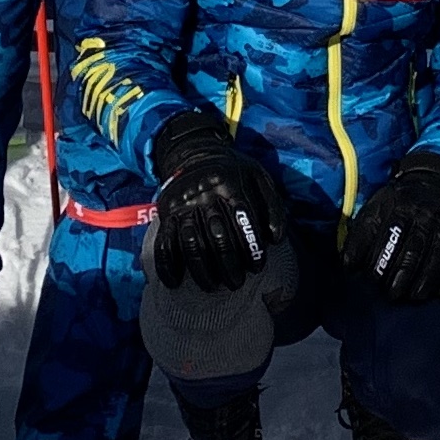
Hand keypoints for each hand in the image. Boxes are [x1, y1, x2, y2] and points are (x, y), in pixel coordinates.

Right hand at [150, 111, 287, 292]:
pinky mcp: (165, 213)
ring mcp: (182, 205)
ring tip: (213, 287)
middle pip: (218, 236)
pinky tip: (175, 282)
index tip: (257, 267)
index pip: (244, 220)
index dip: (252, 247)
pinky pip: (163, 242)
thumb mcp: (258, 176)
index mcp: (230, 183)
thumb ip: (272, 205)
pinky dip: (167, 265)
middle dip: (229, 265)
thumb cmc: (232, 170)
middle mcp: (204, 194)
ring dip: (202, 270)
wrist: (193, 151)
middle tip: (237, 283)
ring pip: (191, 243)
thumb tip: (276, 239)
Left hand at [341, 151, 439, 302]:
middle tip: (392, 294)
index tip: (372, 279)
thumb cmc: (396, 206)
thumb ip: (360, 237)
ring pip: (437, 257)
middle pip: (414, 249)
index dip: (381, 259)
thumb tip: (348, 266)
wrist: (431, 184)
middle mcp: (425, 217)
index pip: (391, 235)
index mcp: (400, 208)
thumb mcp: (374, 211)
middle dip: (403, 274)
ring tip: (414, 296)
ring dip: (426, 280)